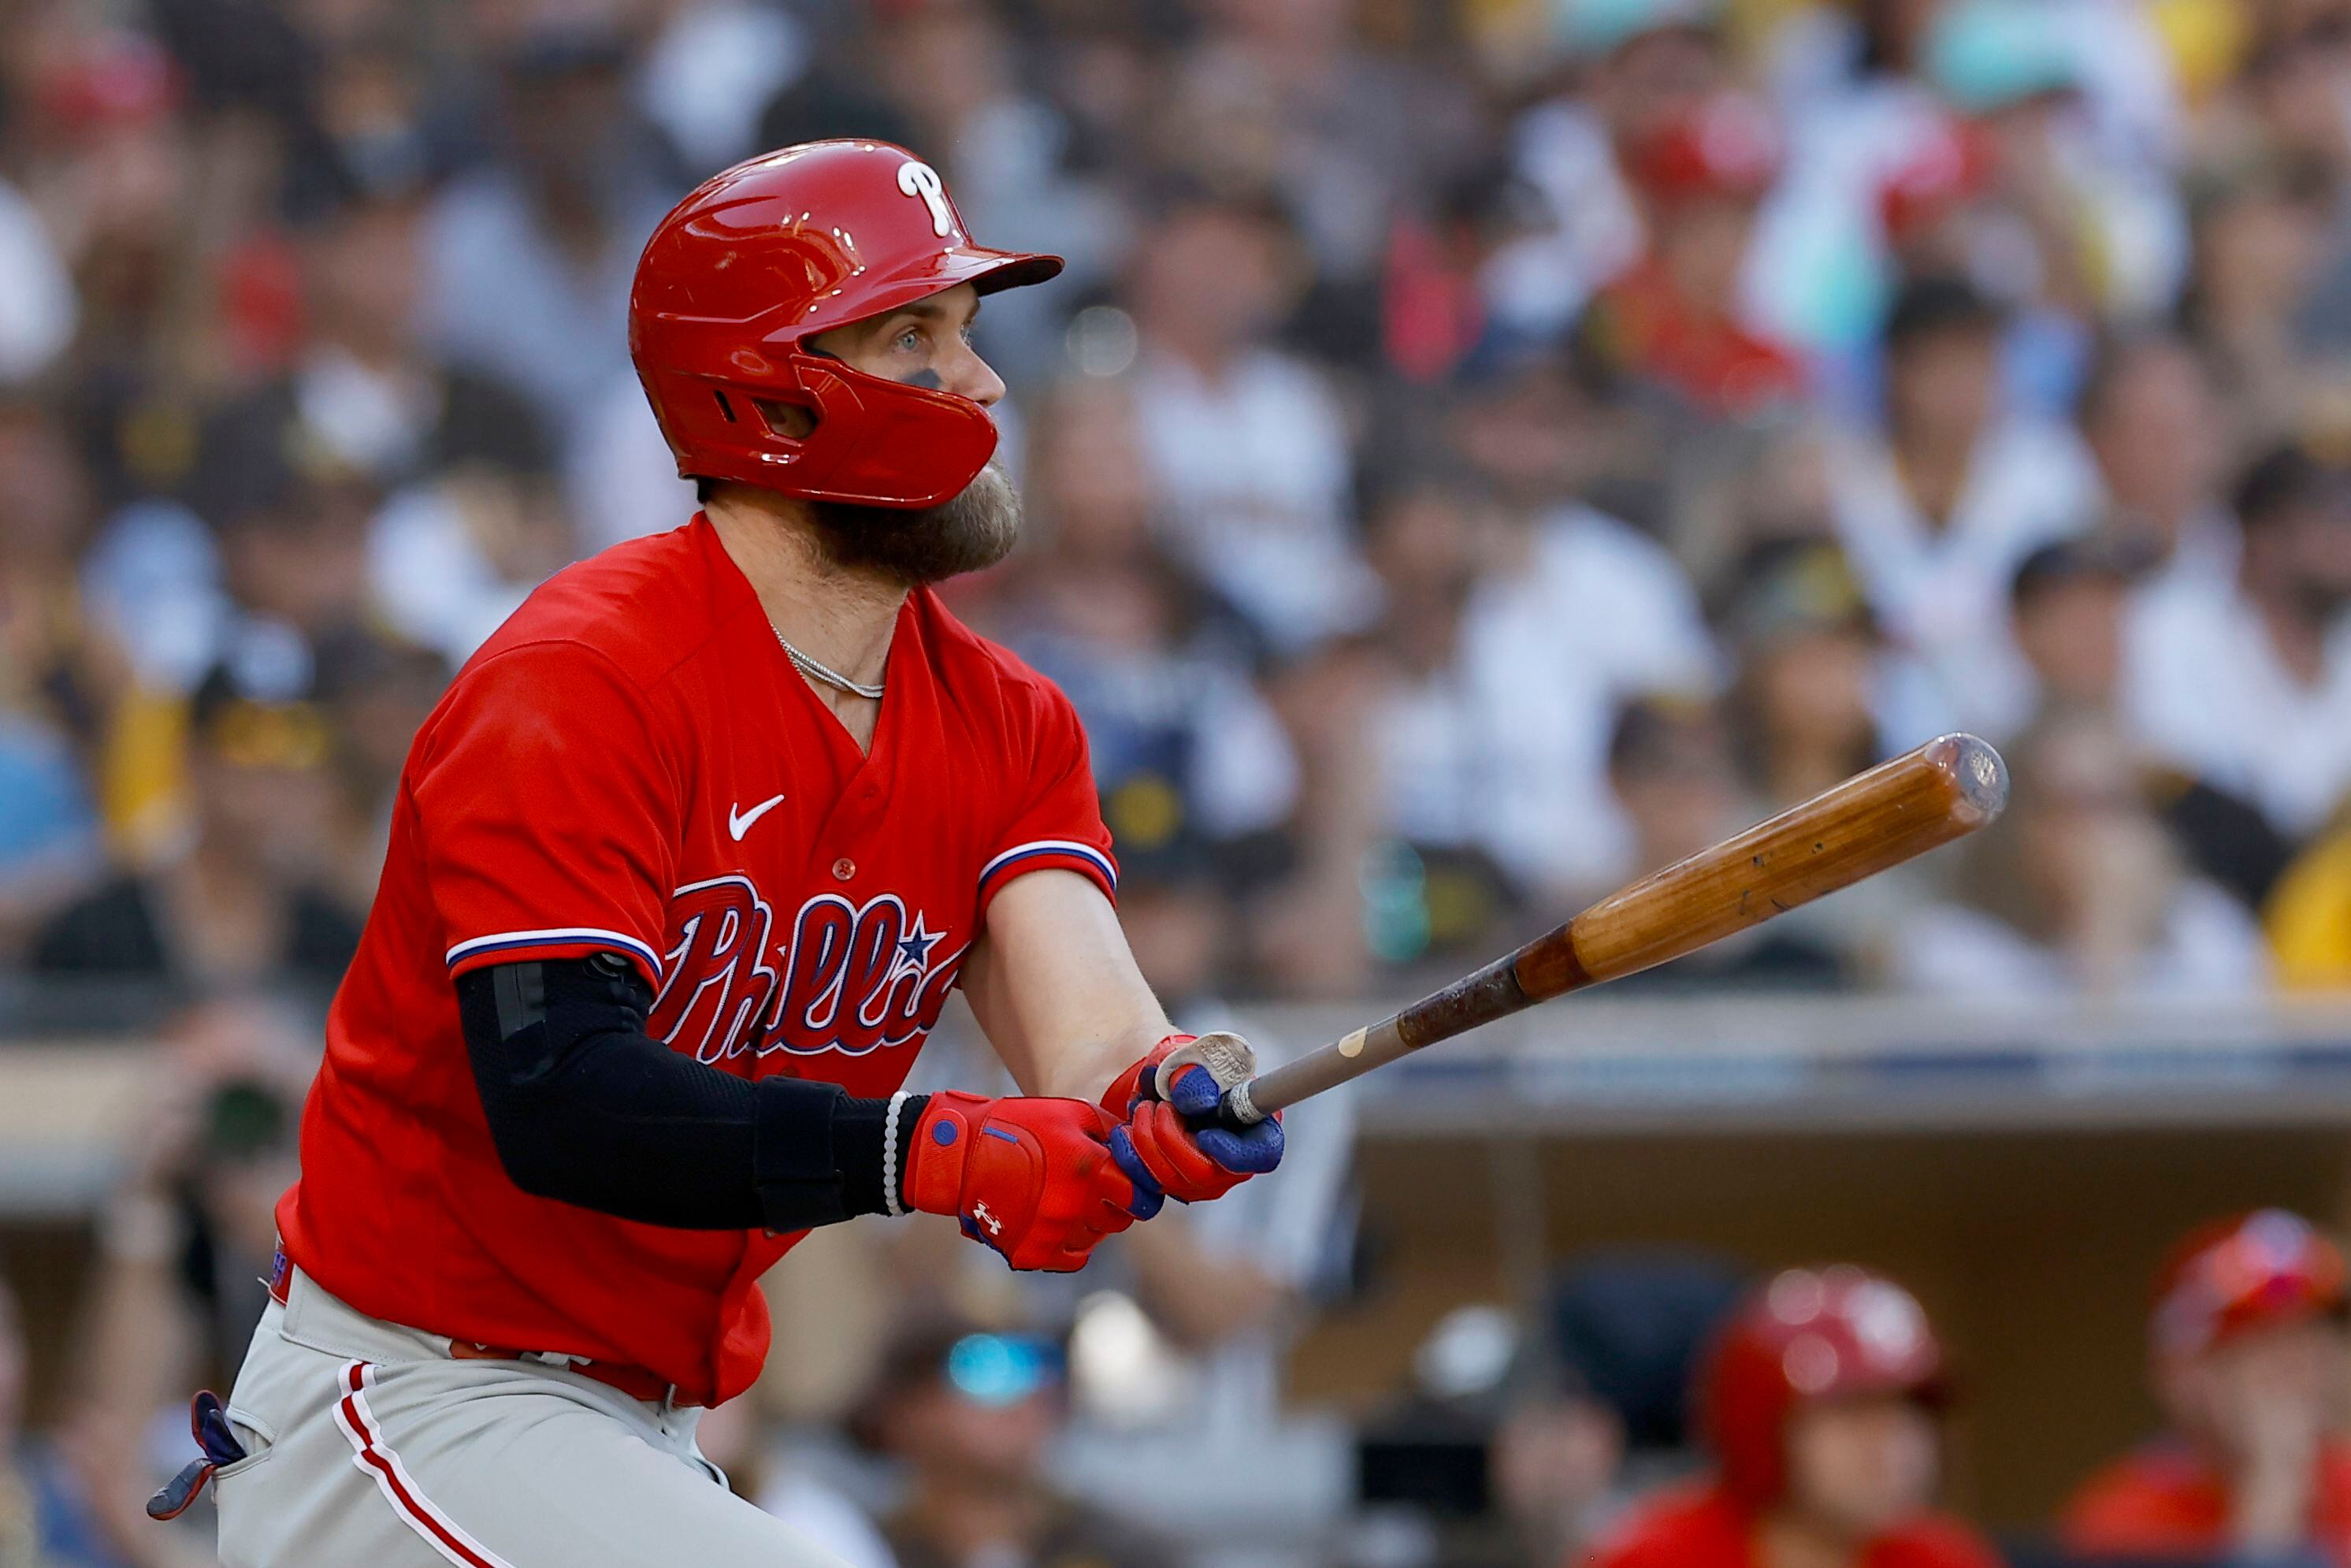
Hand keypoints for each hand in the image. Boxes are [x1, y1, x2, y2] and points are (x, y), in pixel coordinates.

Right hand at [902, 1091, 1135, 1271]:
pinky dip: (1070, 1241)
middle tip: (1092, 1186)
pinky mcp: (1033, 1252)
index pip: (1140, 1194)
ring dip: (1090, 1220)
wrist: (960, 1155)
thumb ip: (1111, 1131)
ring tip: (1064, 1196)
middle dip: (1113, 1202)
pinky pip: (1074, 1257)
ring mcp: (1052, 1233)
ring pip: (1096, 1237)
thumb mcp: (1069, 1112)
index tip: (1130, 1182)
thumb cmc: (1017, 1125)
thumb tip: (1139, 1146)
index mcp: (1087, 1168)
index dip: (1139, 1187)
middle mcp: (1074, 1205)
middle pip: (1120, 1219)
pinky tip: (1053, 1217)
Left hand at [1102, 1034, 1283, 1218]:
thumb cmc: (1182, 1064)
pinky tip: (1124, 1130)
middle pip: (1205, 1174)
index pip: (1261, 1154)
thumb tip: (1198, 1100)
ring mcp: (1200, 1178)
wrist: (1150, 1076)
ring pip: (1170, 1181)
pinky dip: (1129, 1155)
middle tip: (1159, 1106)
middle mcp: (1231, 1160)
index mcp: (1254, 1125)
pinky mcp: (1169, 1185)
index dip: (1234, 1153)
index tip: (1205, 1135)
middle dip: (1171, 1138)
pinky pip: (1145, 1185)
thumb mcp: (1188, 1058)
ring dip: (1146, 1140)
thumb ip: (1194, 1075)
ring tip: (1143, 1107)